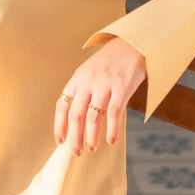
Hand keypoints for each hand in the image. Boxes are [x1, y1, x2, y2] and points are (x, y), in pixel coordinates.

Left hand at [55, 37, 146, 153]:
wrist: (134, 42)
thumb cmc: (112, 62)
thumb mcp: (91, 72)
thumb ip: (83, 91)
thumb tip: (77, 121)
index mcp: (78, 78)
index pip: (62, 104)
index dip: (59, 125)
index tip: (60, 141)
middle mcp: (88, 81)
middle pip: (75, 114)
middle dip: (74, 137)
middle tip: (76, 152)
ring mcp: (105, 84)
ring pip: (93, 117)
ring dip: (91, 136)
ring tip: (92, 148)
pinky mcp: (122, 87)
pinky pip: (114, 113)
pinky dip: (112, 129)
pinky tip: (111, 140)